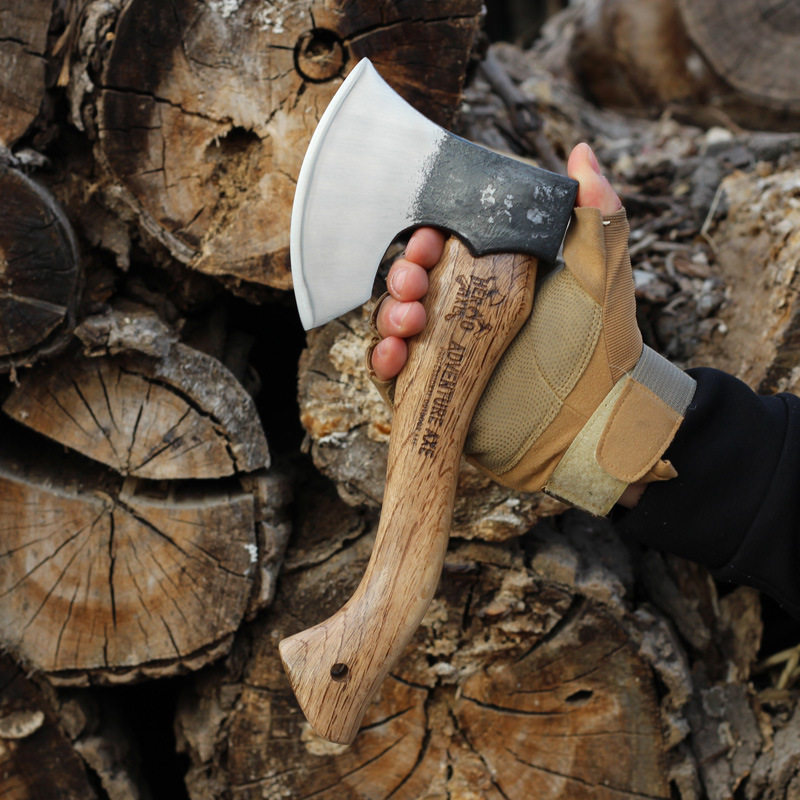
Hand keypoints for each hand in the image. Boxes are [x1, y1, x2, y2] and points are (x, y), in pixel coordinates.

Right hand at [368, 143, 693, 514]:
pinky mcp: (434, 390)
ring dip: (391, 314)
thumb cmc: (599, 347)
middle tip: (414, 280)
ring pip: (397, 323)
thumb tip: (581, 152)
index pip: (447, 248)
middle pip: (414, 283)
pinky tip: (395, 356)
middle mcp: (467, 312)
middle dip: (404, 274)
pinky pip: (395, 372)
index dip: (430, 238)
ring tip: (409, 321)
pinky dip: (384, 360)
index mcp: (496, 279)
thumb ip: (594, 214)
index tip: (430, 238)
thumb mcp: (600, 275)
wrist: (590, 425)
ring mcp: (447, 352)